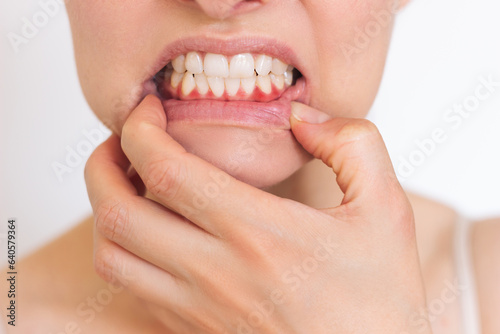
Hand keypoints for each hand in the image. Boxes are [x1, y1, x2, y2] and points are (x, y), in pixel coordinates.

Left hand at [85, 95, 431, 333]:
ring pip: (113, 257)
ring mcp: (199, 309)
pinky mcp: (196, 330)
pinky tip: (151, 230)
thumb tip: (300, 117)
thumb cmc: (380, 297)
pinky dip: (124, 250)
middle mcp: (217, 274)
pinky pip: (133, 289)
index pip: (166, 171)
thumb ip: (351, 144)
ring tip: (125, 184)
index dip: (140, 130)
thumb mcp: (386, 209)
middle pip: (118, 212)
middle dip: (102, 165)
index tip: (148, 110)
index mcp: (259, 233)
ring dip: (104, 211)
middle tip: (121, 141)